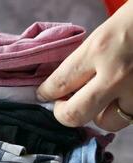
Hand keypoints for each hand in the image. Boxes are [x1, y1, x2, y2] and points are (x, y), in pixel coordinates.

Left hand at [37, 0, 132, 131]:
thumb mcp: (104, 35)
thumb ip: (84, 61)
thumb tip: (64, 85)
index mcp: (99, 50)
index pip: (59, 83)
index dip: (46, 93)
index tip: (44, 95)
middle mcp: (117, 74)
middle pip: (75, 115)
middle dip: (62, 113)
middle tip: (62, 105)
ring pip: (106, 122)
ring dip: (97, 113)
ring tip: (99, 99)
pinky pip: (129, 116)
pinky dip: (120, 110)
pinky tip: (119, 96)